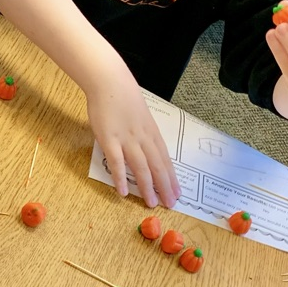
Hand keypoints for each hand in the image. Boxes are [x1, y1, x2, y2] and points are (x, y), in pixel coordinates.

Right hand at [85, 60, 180, 208]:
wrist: (110, 82)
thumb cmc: (124, 98)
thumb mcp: (142, 117)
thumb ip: (144, 134)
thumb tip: (147, 151)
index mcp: (152, 133)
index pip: (166, 159)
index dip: (172, 178)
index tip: (178, 193)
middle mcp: (144, 138)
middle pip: (158, 166)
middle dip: (165, 187)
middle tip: (170, 204)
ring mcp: (127, 139)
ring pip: (141, 167)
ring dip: (147, 187)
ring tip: (151, 203)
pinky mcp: (110, 139)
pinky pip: (116, 162)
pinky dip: (120, 177)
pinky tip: (123, 192)